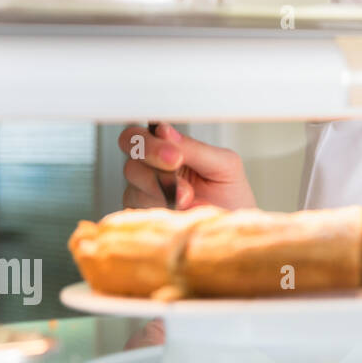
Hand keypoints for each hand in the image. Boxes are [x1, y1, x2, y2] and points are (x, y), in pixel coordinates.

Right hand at [118, 122, 256, 210]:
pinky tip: (180, 210)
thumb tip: (165, 130)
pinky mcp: (141, 212)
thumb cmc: (230, 196)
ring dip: (162, 186)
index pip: (144, 132)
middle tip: (175, 165)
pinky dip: (161, 206)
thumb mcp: (223, 166)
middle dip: (152, 154)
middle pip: (129, 147)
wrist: (232, 231)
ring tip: (189, 197)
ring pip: (133, 177)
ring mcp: (144, 189)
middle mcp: (153, 165)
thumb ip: (194, 148)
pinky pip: (137, 204)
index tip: (175, 154)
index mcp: (173, 147)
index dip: (152, 140)